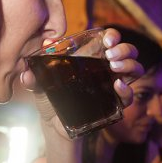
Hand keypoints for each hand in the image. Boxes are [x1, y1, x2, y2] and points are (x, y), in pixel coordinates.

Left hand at [20, 27, 142, 137]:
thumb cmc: (50, 99)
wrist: (53, 126)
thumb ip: (33, 77)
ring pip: (134, 69)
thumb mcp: (39, 86)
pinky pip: (129, 97)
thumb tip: (27, 72)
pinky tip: (118, 86)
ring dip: (129, 64)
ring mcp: (111, 86)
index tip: (107, 39)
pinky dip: (127, 90)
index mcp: (90, 58)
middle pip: (128, 51)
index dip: (113, 36)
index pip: (109, 40)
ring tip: (114, 66)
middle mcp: (105, 69)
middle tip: (110, 54)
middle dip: (124, 48)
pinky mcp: (114, 105)